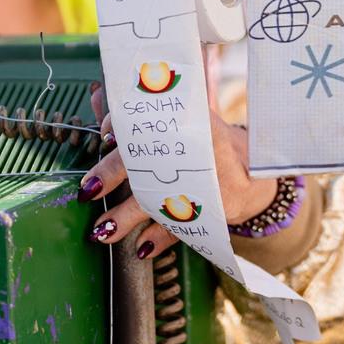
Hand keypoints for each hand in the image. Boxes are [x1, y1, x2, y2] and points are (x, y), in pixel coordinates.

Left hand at [80, 81, 279, 257]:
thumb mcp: (184, 120)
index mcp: (195, 122)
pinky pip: (183, 228)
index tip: (106, 134)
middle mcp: (203, 152)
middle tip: (89, 189)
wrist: (255, 174)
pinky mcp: (215, 211)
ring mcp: (210, 184)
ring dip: (128, 216)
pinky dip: (161, 239)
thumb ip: (140, 112)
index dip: (125, 127)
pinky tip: (142, 248)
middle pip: (152, 159)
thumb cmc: (208, 144)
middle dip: (115, 173)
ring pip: (161, 200)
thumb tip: (98, 95)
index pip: (154, 119)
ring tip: (102, 230)